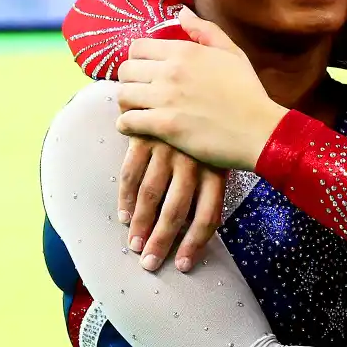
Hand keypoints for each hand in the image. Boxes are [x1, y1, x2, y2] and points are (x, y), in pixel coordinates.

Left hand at [116, 10, 287, 170]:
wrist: (259, 130)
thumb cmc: (248, 92)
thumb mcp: (232, 53)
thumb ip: (205, 30)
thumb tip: (181, 12)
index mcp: (184, 51)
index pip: (137, 47)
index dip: (138, 59)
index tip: (146, 71)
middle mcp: (170, 71)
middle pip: (125, 70)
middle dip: (129, 81)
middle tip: (140, 92)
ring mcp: (165, 99)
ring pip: (122, 95)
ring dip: (127, 103)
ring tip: (138, 110)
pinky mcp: (164, 126)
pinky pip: (127, 121)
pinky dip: (126, 125)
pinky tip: (136, 127)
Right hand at [117, 137, 225, 272]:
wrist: (193, 80)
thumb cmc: (212, 126)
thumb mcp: (222, 153)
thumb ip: (214, 183)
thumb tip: (202, 222)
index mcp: (216, 169)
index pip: (208, 215)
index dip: (195, 244)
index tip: (183, 266)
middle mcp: (192, 161)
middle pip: (176, 211)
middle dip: (162, 241)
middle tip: (150, 265)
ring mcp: (167, 149)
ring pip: (151, 195)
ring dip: (141, 224)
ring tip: (135, 246)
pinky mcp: (145, 137)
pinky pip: (131, 173)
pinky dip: (126, 197)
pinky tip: (124, 216)